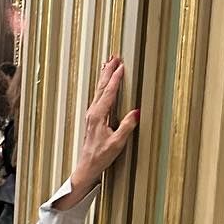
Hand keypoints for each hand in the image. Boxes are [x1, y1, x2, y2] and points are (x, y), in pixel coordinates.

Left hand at [66, 56, 137, 204]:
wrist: (87, 166)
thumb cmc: (101, 156)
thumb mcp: (117, 143)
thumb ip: (126, 126)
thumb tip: (136, 112)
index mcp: (98, 116)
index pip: (109, 93)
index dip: (116, 78)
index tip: (122, 66)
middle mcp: (93, 112)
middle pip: (102, 87)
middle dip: (108, 71)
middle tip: (115, 57)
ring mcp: (92, 115)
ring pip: (99, 90)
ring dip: (105, 76)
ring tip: (109, 63)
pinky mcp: (93, 118)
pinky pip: (98, 96)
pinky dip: (103, 86)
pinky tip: (105, 84)